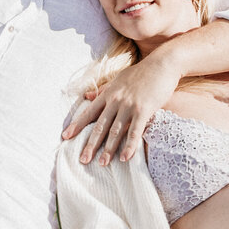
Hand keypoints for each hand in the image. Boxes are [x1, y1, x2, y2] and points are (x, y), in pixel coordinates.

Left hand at [61, 56, 179, 164]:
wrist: (162, 64)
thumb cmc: (142, 72)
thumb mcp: (118, 79)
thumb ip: (102, 90)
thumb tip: (86, 96)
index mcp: (109, 93)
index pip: (89, 112)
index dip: (77, 125)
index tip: (65, 137)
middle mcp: (116, 100)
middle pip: (100, 125)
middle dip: (90, 144)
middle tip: (82, 160)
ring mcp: (129, 105)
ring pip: (115, 131)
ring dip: (108, 149)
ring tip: (102, 164)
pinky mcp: (144, 110)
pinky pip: (135, 131)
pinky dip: (129, 146)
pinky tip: (125, 158)